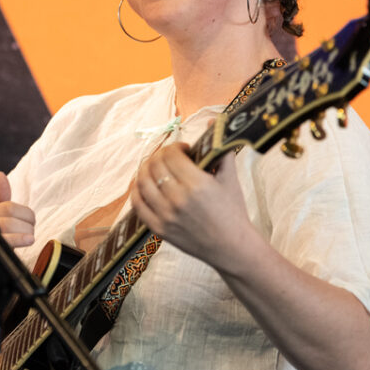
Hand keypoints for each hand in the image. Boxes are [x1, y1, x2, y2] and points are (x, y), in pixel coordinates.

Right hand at [0, 171, 35, 248]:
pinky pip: (1, 245)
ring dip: (24, 232)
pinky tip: (27, 241)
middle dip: (25, 223)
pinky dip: (17, 241)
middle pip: (7, 215)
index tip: (30, 221)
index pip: (7, 206)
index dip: (25, 213)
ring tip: (29, 238)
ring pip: (4, 227)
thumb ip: (1, 198)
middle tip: (30, 231)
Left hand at [130, 143, 251, 269]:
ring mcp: (167, 216)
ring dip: (145, 170)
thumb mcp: (231, 178)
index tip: (183, 150)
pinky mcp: (160, 229)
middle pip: (155, 166)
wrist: (232, 247)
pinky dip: (136, 191)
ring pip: (142, 183)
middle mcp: (179, 199)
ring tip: (155, 168)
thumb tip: (214, 121)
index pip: (171, 155)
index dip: (175, 147)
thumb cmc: (233, 211)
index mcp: (197, 184)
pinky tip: (142, 184)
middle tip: (168, 157)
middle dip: (160, 156)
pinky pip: (138, 205)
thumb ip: (221, 148)